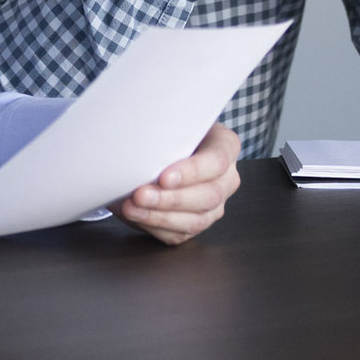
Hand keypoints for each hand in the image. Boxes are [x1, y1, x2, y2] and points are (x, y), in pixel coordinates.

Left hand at [111, 122, 241, 245]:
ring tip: (131, 208)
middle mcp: (228, 179)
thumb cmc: (170, 133)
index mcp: (227, 147)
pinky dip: (155, 226)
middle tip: (140, 194)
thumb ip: (165, 134)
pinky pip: (180, 234)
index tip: (163, 177)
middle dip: (171, 198)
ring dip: (159, 216)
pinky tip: (136, 216)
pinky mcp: (198, 223)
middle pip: (209, 195)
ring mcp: (216, 205)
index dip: (191, 172)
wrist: (166, 149)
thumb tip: (136, 150)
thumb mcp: (172, 124)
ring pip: (196, 220)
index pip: (217, 161)